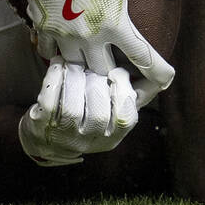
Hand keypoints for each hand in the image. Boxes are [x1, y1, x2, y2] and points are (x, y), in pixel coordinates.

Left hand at [17, 57, 138, 165]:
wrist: (48, 136)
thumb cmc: (88, 112)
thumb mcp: (113, 110)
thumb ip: (134, 93)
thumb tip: (163, 76)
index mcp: (111, 136)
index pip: (124, 119)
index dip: (123, 93)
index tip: (117, 72)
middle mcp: (89, 142)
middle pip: (98, 114)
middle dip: (97, 83)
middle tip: (93, 64)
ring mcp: (63, 138)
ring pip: (73, 109)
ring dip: (75, 79)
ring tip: (75, 62)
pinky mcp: (41, 128)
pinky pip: (50, 102)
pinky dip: (55, 78)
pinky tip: (58, 64)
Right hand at [19, 0, 181, 103]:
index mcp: (115, 23)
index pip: (143, 58)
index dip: (158, 72)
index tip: (166, 79)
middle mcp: (89, 35)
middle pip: (106, 73)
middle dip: (116, 77)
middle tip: (124, 77)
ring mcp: (62, 34)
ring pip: (75, 67)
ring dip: (86, 70)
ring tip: (94, 70)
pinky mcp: (42, 27)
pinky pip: (48, 54)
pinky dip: (58, 56)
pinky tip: (65, 53)